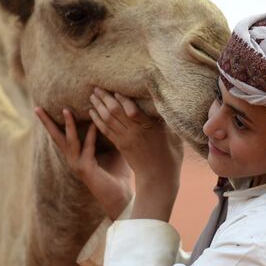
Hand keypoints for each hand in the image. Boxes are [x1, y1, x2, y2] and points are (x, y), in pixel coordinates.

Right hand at [34, 107, 131, 219]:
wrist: (122, 197)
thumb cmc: (118, 173)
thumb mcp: (112, 149)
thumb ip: (108, 133)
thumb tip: (112, 114)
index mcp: (76, 154)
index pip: (62, 135)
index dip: (54, 122)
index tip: (45, 107)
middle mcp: (73, 159)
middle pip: (57, 137)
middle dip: (47, 122)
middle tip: (37, 108)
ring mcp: (78, 165)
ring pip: (69, 141)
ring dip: (68, 125)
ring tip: (65, 110)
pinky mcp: (86, 169)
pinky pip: (87, 148)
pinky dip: (91, 135)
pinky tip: (95, 124)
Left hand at [89, 88, 183, 220]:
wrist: (158, 178)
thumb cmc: (171, 156)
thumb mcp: (173, 135)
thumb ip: (165, 120)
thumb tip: (164, 104)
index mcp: (149, 128)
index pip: (132, 110)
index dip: (122, 99)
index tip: (115, 88)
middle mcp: (134, 132)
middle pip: (115, 112)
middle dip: (105, 98)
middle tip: (97, 87)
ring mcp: (125, 139)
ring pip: (107, 120)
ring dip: (98, 107)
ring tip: (92, 96)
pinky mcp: (120, 146)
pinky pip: (105, 130)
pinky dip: (97, 120)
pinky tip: (92, 112)